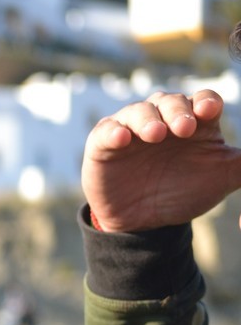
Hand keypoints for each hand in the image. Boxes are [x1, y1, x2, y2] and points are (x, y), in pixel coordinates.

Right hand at [81, 89, 240, 231]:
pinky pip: (106, 131)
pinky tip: (122, 138)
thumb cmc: (183, 193)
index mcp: (193, 122)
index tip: (209, 111)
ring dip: (147, 119)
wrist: (143, 223)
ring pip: (138, 111)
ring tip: (155, 134)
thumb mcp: (221, 179)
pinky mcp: (103, 144)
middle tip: (184, 128)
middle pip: (170, 102)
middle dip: (177, 111)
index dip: (205, 102)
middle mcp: (162, 119)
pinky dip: (114, 132)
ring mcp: (131, 129)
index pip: (201, 101)